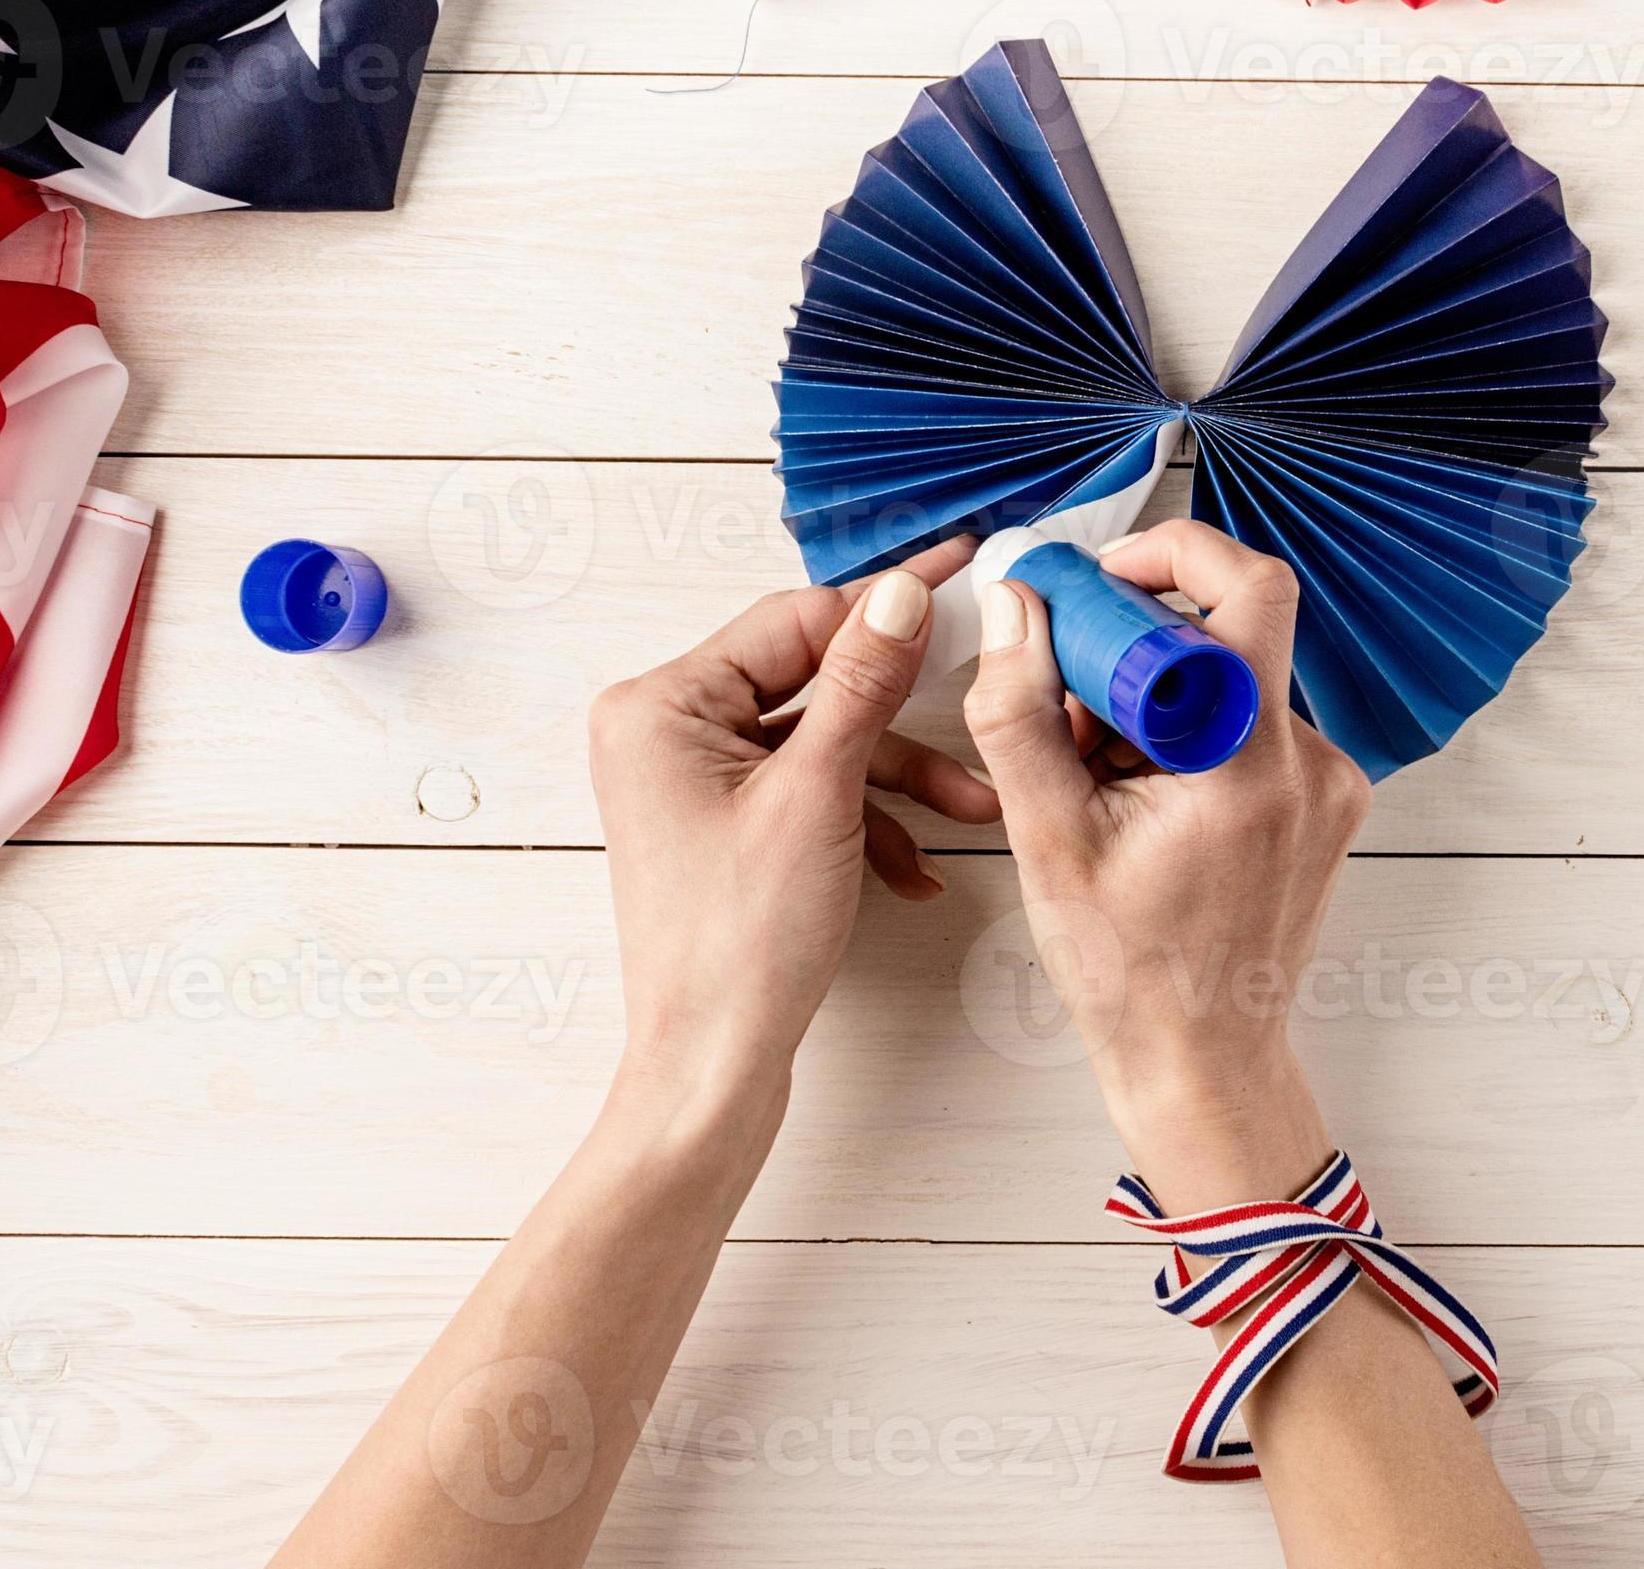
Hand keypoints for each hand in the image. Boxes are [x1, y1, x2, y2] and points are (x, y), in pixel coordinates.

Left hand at [587, 538, 998, 1105]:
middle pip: (812, 678)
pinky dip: (865, 819)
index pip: (794, 621)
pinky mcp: (723, 824)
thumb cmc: (739, 944)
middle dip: (904, 714)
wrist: (711, 1069)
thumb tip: (898, 596)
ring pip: (821, 740)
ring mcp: (692, 780)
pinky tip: (914, 869)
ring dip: (898, 777)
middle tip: (983, 686)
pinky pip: (808, 789)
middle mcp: (664, 730)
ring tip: (971, 810)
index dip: (885, 607)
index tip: (959, 575)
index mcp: (661, 705)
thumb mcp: (817, 795)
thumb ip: (862, 684)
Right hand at [961, 521, 1370, 1209]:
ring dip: (1158, 696)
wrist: (1201, 1063)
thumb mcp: (1046, 837)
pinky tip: (1139, 797)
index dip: (1170, 554)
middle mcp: (1311, 762)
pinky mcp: (1327, 805)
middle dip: (1141, 638)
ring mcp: (1329, 785)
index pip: (1248, 588)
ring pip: (1236, 680)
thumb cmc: (1126, 970)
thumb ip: (1020, 710)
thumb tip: (1014, 606)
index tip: (1098, 579)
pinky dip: (1190, 736)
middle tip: (1073, 690)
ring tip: (1097, 771)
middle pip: (1233, 629)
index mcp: (1248, 763)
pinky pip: (1252, 726)